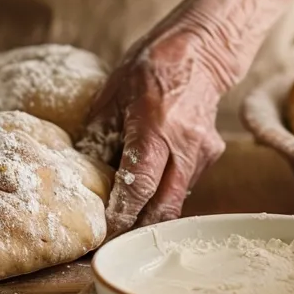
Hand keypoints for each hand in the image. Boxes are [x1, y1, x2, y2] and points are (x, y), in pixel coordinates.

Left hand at [85, 17, 233, 237]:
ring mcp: (203, 152)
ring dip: (152, 214)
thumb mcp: (113, 93)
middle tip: (114, 242)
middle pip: (164, 206)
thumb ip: (99, 133)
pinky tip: (147, 194)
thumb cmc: (152, 66)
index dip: (122, 214)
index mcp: (156, 127)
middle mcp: (185, 145)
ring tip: (126, 222)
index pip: (139, 185)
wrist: (201, 50)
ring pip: (176, 199)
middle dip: (140, 229)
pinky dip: (164, 193)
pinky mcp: (210, 155)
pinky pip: (184, 184)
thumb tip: (83, 169)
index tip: (105, 232)